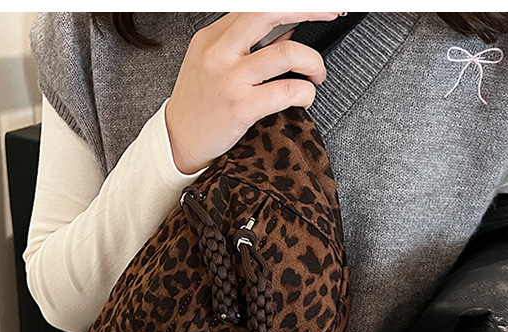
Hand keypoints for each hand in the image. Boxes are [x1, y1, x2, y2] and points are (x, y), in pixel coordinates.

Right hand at [165, 12, 343, 173]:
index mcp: (212, 37)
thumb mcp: (211, 64)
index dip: (294, 5)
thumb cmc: (197, 106)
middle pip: (270, 12)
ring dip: (313, 62)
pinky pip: (285, 91)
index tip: (319, 6)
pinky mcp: (239, 107)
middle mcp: (219, 52)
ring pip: (287, 53)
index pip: (257, 6)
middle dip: (310, 9)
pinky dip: (305, 92)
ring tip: (316, 74)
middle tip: (330, 13)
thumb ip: (245, 47)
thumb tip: (287, 31)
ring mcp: (229, 80)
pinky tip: (304, 98)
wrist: (177, 142)